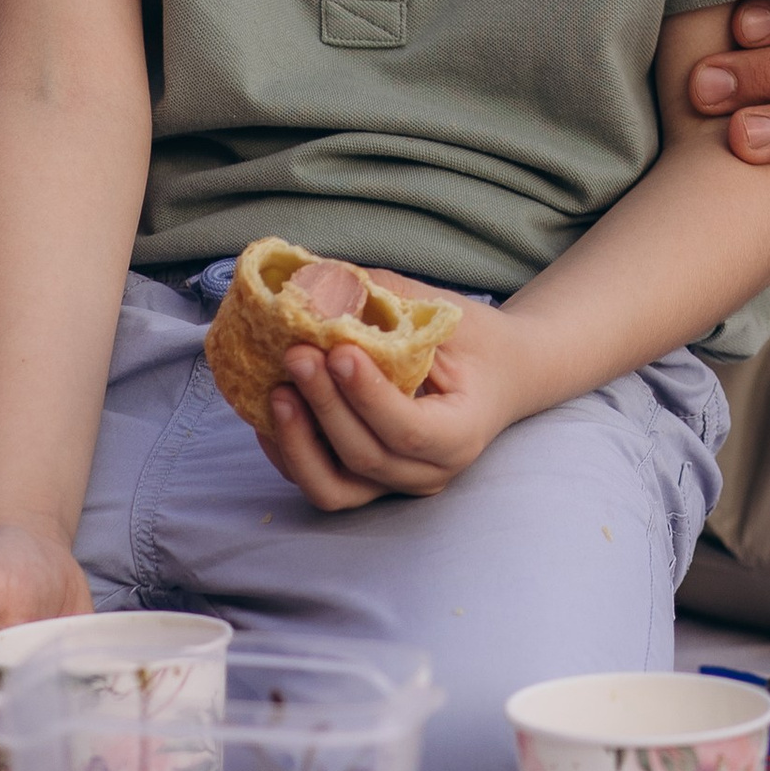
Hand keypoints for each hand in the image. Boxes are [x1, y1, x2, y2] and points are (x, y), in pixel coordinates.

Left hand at [257, 284, 538, 511]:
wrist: (499, 376)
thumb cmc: (476, 340)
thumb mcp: (448, 313)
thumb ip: (392, 300)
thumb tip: (323, 282)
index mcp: (462, 432)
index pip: (408, 430)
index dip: (367, 395)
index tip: (338, 350)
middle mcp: (429, 472)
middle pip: (366, 457)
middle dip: (325, 406)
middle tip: (296, 354)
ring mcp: (396, 485)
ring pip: (335, 488)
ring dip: (299, 442)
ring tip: (277, 392)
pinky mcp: (368, 483)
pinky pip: (321, 482)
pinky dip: (290, 453)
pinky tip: (270, 412)